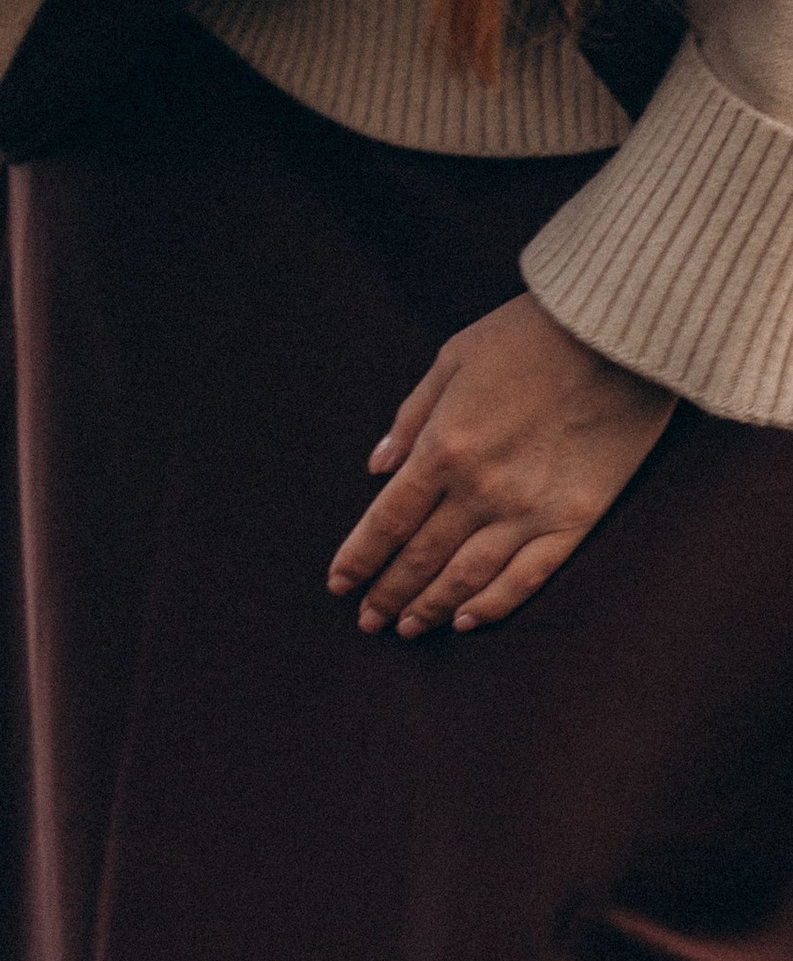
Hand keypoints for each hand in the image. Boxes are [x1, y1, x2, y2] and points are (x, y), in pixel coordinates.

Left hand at [328, 293, 674, 636]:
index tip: (339, 583)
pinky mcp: (576, 518)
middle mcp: (480, 489)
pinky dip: (493, 604)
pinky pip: (528, 575)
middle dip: (387, 594)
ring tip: (408, 629)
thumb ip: (412, 416)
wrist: (621, 331)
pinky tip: (467, 621)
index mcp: (443, 448)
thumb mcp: (454, 357)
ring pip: (467, 576)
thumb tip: (378, 466)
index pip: (386, 522)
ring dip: (431, 607)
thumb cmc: (532, 334)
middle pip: (420, 557)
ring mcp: (529, 509)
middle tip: (367, 620)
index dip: (358, 559)